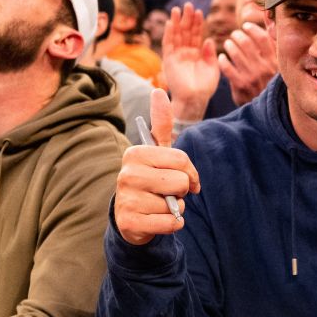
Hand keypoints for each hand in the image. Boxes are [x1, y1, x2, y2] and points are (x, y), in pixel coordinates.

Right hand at [113, 89, 201, 244]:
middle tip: (167, 192)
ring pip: (175, 204)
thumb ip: (161, 124)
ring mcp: (126, 198)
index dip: (191, 173)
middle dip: (182, 191)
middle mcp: (126, 173)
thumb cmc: (151, 180)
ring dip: (175, 208)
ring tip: (159, 206)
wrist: (131, 218)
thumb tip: (158, 91)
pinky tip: (158, 220)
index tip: (187, 178)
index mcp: (135, 153)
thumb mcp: (157, 153)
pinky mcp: (129, 222)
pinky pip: (171, 223)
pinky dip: (173, 225)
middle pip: (180, 182)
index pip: (181, 160)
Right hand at [162, 3, 220, 122]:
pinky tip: (170, 23)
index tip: (200, 12)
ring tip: (177, 9)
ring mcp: (177, 55)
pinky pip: (168, 44)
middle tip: (188, 5)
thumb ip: (210, 53)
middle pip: (186, 32)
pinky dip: (169, 34)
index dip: (198, 24)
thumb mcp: (213, 68)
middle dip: (187, 19)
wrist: (195, 99)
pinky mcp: (169, 60)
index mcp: (197, 53)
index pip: (197, 35)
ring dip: (176, 22)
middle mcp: (186, 52)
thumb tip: (209, 39)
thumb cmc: (205, 87)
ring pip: (176, 35)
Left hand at [219, 22, 278, 105]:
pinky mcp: (241, 85)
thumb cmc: (270, 80)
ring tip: (228, 44)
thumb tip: (269, 21)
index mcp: (275, 61)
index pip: (262, 38)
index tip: (245, 26)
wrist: (267, 108)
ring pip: (235, 53)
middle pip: (246, 43)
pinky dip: (222, 60)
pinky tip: (222, 58)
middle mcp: (264, 68)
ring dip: (229, 45)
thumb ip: (272, 43)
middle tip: (234, 35)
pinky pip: (227, 67)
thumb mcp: (276, 63)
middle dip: (237, 35)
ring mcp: (252, 77)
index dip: (252, 28)